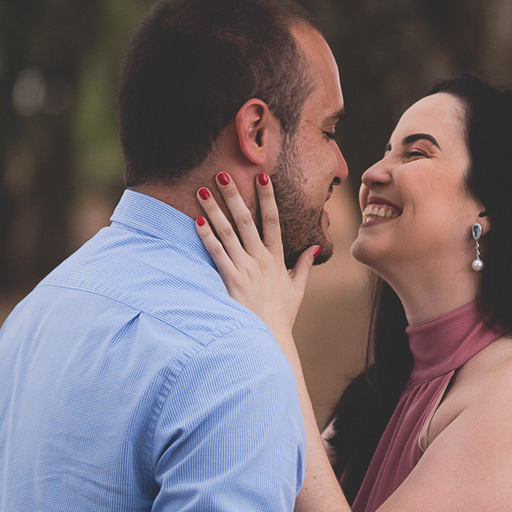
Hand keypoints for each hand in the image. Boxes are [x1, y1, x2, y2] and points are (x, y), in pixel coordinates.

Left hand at [194, 172, 318, 335]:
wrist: (269, 337)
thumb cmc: (282, 315)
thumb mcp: (298, 289)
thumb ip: (304, 266)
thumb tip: (314, 248)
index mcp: (277, 258)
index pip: (273, 220)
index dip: (267, 198)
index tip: (261, 178)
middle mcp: (261, 259)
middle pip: (246, 220)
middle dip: (234, 195)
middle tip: (222, 174)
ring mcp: (245, 268)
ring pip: (228, 232)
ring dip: (214, 210)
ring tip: (201, 190)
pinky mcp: (230, 280)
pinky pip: (216, 253)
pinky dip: (206, 236)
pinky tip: (197, 221)